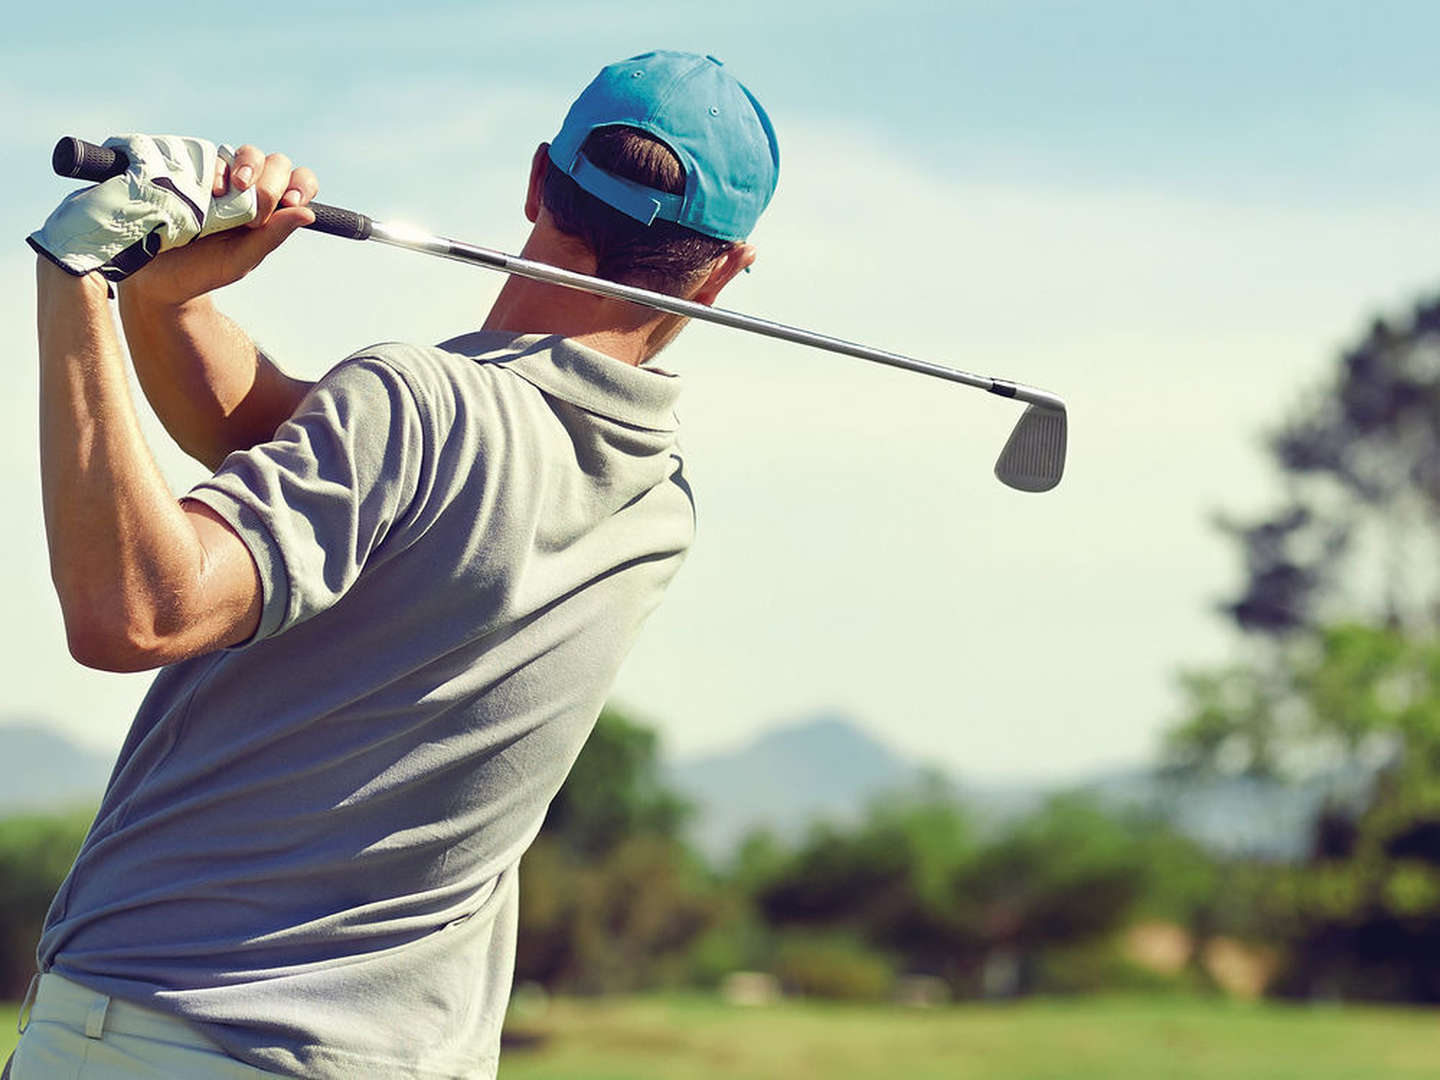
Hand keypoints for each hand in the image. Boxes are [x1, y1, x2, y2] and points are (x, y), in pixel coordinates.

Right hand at [123, 145, 317, 305]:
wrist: (157, 274)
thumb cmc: (204, 270)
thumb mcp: (242, 259)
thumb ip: (273, 236)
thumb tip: (308, 214)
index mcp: (270, 210)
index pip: (299, 182)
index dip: (300, 185)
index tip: (290, 201)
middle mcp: (250, 189)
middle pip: (276, 163)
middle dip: (270, 185)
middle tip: (252, 215)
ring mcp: (221, 177)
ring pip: (247, 152)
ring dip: (247, 167)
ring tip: (233, 193)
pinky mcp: (193, 170)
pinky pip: (212, 155)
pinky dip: (217, 169)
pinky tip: (211, 191)